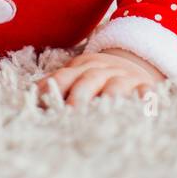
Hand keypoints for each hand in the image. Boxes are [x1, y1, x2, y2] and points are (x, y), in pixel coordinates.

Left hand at [35, 47, 165, 106]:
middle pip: (89, 79)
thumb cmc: (98, 78)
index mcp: (82, 67)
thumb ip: (58, 85)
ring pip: (116, 86)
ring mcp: (125, 78)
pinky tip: (141, 110)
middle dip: (79, 96)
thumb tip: (30, 96)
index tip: (43, 102)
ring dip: (108, 99)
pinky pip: (146, 93)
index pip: (65, 76)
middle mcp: (104, 70)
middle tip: (71, 115)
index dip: (54, 87)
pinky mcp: (146, 87)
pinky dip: (144, 100)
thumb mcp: (78, 75)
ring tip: (102, 115)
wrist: (135, 62)